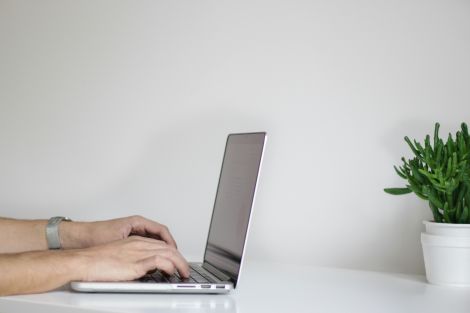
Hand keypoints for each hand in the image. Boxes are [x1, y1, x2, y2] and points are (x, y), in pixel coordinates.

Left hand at [61, 215, 176, 248]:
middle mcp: (136, 225)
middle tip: (174, 257)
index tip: (175, 251)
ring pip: (153, 240)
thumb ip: (137, 246)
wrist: (78, 237)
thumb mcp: (120, 242)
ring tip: (166, 259)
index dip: (170, 241)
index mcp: (137, 222)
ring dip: (160, 248)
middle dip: (168, 246)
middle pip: (159, 235)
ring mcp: (133, 231)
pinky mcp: (128, 238)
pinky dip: (151, 251)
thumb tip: (153, 253)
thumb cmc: (95, 235)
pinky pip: (145, 243)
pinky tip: (152, 259)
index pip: (161, 230)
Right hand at [74, 236, 189, 281]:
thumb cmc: (96, 260)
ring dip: (180, 263)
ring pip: (168, 253)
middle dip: (180, 258)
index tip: (178, 261)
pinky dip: (170, 266)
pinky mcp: (136, 263)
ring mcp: (138, 252)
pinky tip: (172, 272)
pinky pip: (159, 261)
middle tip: (185, 269)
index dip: (172, 253)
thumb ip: (134, 260)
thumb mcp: (120, 257)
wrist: (84, 261)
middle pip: (168, 247)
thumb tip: (146, 270)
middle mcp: (139, 244)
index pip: (161, 244)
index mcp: (135, 241)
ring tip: (184, 273)